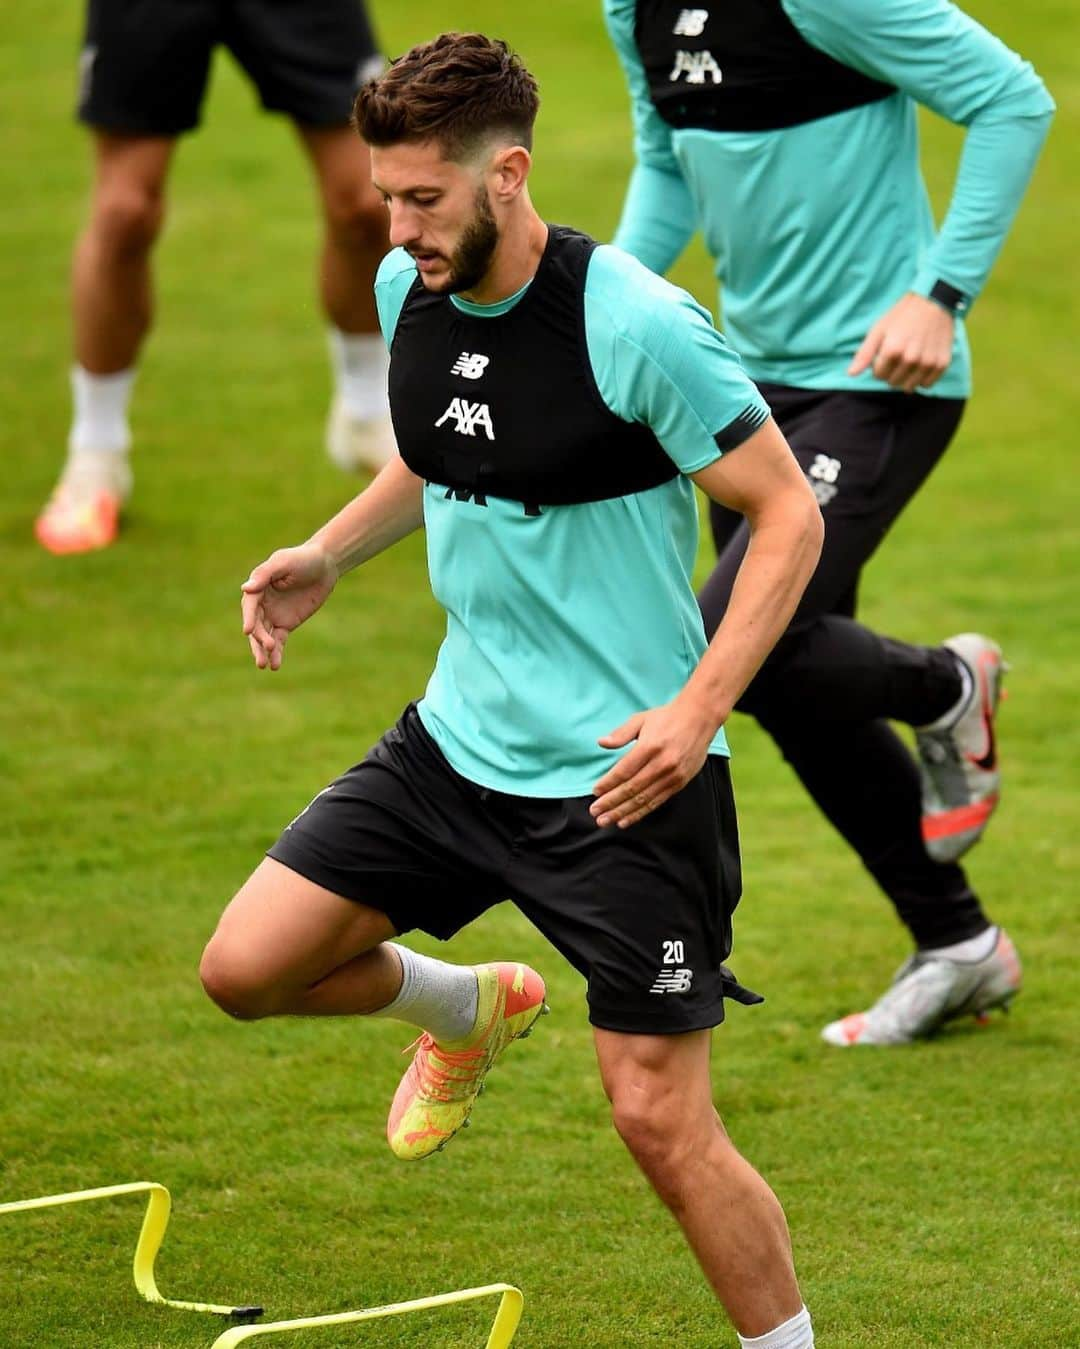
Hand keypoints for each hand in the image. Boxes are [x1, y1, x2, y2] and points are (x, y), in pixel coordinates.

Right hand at [241, 545, 338, 669]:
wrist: (324, 566)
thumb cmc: (302, 559)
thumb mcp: (283, 562)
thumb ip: (265, 575)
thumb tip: (245, 589)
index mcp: (258, 587)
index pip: (250, 605)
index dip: (248, 618)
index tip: (247, 631)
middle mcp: (262, 603)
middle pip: (256, 624)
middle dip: (258, 638)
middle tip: (266, 649)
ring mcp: (273, 615)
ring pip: (264, 636)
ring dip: (263, 650)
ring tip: (264, 665)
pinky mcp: (285, 624)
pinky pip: (278, 640)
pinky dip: (276, 652)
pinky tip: (275, 665)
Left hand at [590, 696, 718, 828]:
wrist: (699, 719)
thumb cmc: (667, 718)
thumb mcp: (641, 719)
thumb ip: (621, 733)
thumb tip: (602, 743)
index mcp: (649, 747)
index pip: (624, 771)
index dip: (608, 784)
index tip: (595, 792)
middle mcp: (661, 764)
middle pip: (632, 789)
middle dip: (611, 803)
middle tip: (595, 812)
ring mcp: (672, 776)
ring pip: (643, 799)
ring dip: (622, 812)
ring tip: (606, 820)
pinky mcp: (679, 783)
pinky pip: (656, 802)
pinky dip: (640, 813)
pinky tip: (626, 820)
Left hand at [848, 293, 954, 392]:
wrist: (933, 301)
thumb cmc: (902, 315)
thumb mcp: (879, 330)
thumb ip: (864, 354)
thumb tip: (851, 374)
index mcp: (893, 350)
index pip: (878, 376)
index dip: (879, 366)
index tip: (885, 353)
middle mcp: (911, 359)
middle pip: (893, 383)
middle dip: (891, 372)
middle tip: (898, 355)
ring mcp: (928, 362)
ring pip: (908, 387)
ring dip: (906, 378)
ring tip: (909, 361)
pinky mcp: (942, 364)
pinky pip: (926, 385)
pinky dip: (922, 379)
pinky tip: (921, 365)